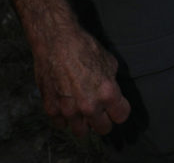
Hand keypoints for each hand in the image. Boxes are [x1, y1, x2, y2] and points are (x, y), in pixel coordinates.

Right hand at [31, 18, 130, 140]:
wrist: (56, 40)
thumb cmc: (82, 47)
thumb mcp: (108, 61)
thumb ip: (111, 82)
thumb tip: (112, 92)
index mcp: (107, 94)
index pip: (121, 116)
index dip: (119, 110)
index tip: (116, 106)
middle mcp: (89, 106)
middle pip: (103, 129)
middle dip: (104, 120)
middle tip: (100, 111)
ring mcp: (69, 110)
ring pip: (80, 132)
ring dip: (83, 122)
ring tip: (82, 110)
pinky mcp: (51, 108)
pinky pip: (61, 124)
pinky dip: (64, 118)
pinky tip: (66, 105)